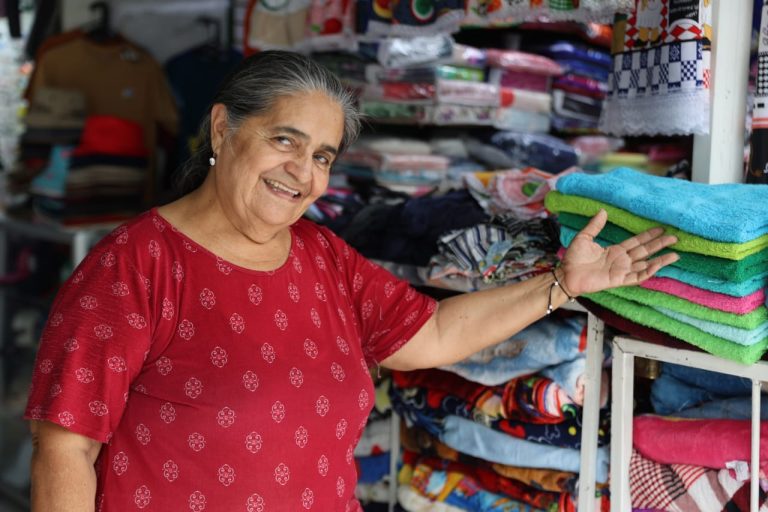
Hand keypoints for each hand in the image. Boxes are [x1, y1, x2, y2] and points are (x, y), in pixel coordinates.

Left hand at [560, 209, 678, 295]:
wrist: (566, 274)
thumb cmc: (573, 259)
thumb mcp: (584, 238)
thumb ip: (595, 226)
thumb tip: (603, 211)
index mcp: (615, 250)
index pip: (636, 242)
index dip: (649, 235)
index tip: (661, 228)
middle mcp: (621, 261)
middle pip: (645, 251)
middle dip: (660, 244)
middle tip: (675, 237)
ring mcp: (621, 271)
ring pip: (645, 264)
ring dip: (660, 260)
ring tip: (675, 254)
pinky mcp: (618, 280)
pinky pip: (636, 277)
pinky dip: (648, 272)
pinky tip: (658, 265)